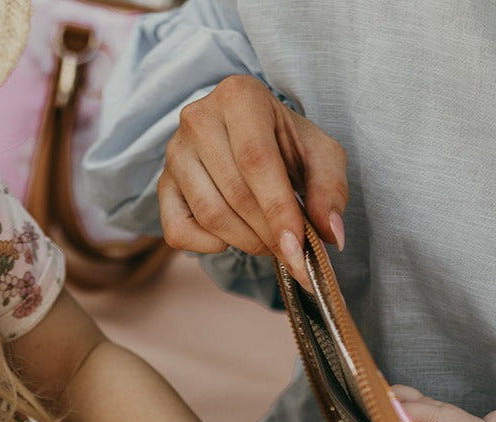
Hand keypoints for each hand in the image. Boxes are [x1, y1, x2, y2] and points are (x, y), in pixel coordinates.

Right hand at [157, 75, 348, 283]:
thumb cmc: (287, 146)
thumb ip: (331, 190)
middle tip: (292, 250)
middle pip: (236, 194)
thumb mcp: (322, 156)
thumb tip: (331, 234)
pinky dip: (209, 246)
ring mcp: (175, 152)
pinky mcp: (163, 185)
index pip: (257, 162)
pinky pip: (179, 231)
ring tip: (269, 240)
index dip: (278, 212)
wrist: (251, 138)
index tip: (297, 251)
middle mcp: (198, 118)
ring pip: (211, 215)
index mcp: (240, 96)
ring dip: (246, 242)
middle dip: (269, 234)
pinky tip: (232, 236)